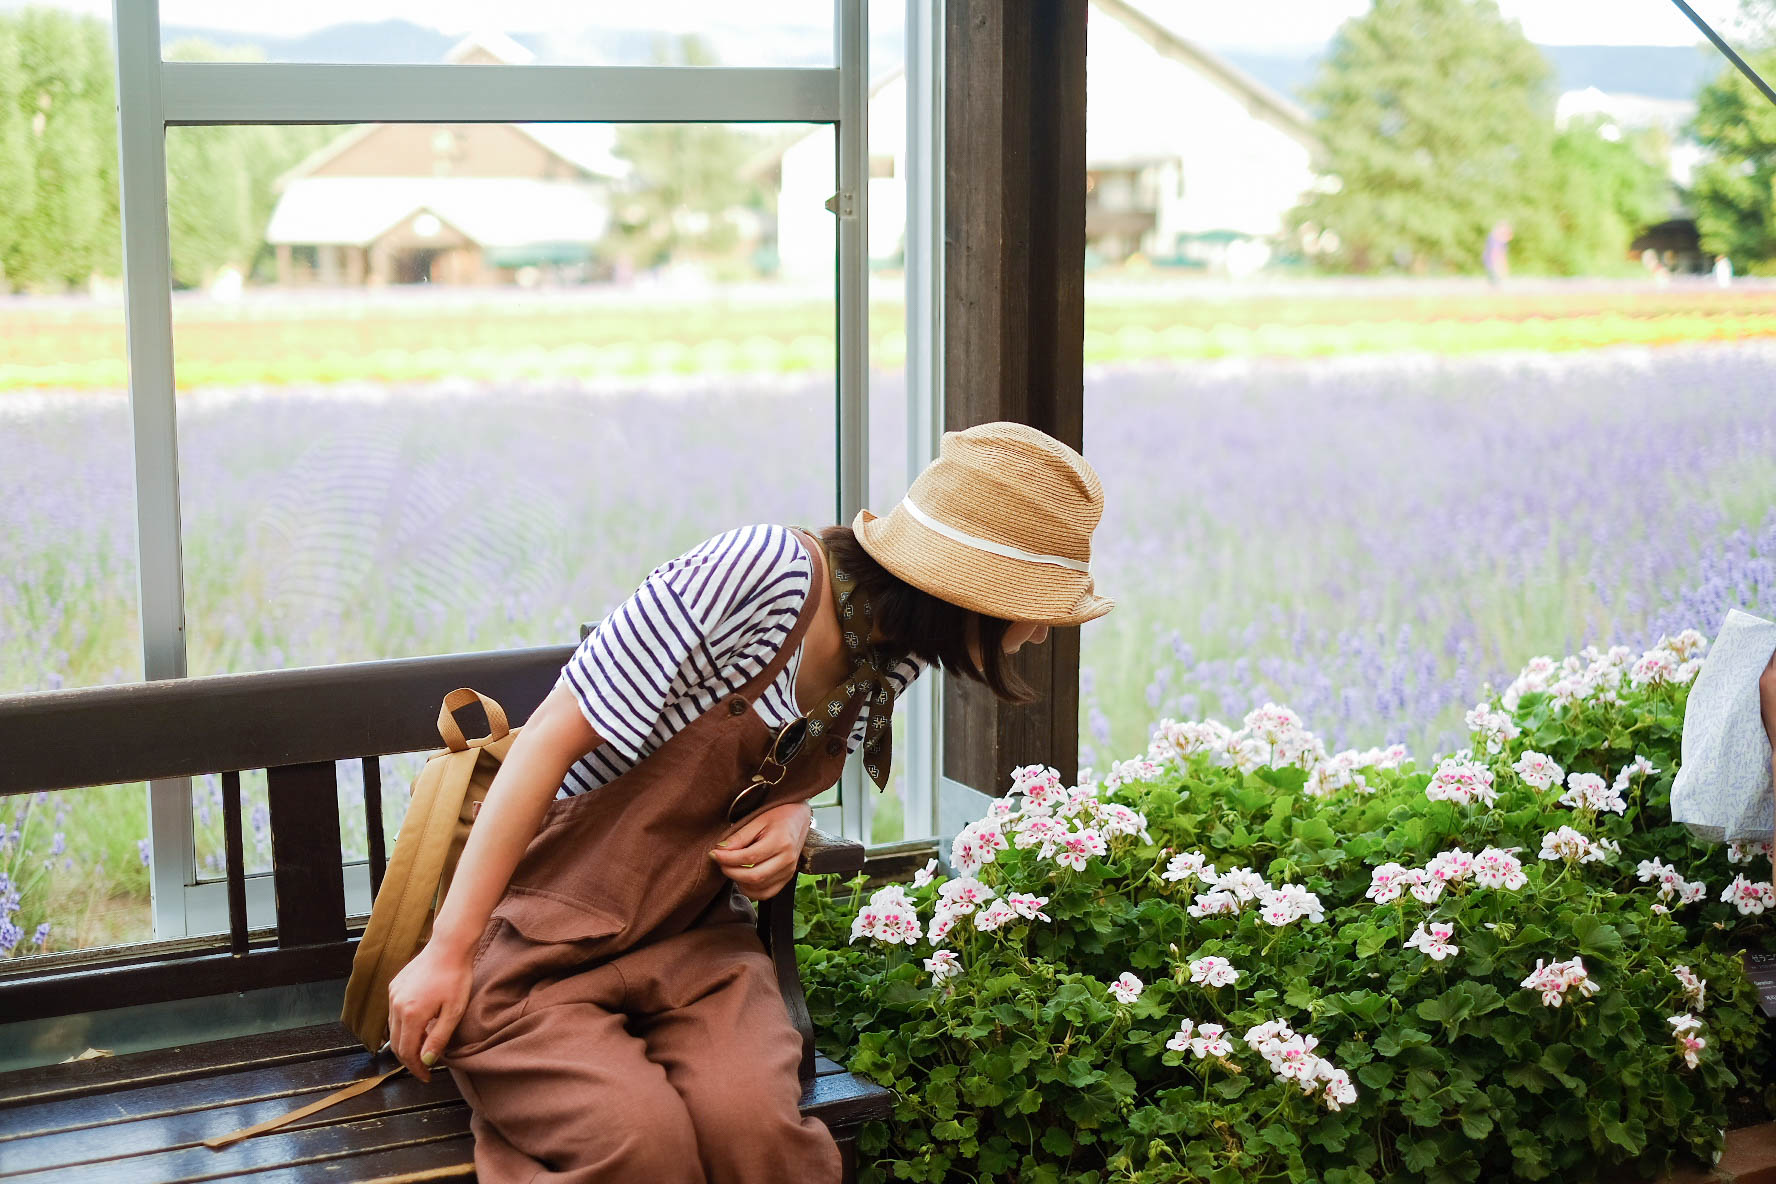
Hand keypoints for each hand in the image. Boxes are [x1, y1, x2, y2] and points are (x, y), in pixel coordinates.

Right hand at [386, 939, 473, 1081]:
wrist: (448, 947)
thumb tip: (426, 1060)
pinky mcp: (394, 987)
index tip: (427, 1076)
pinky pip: (393, 1014)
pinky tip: (418, 1027)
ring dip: (405, 1043)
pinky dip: (403, 1026)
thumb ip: (438, 1038)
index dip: (416, 1068)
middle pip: (396, 1044)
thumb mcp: (453, 1011)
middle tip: (425, 1067)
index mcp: (411, 1014)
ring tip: (423, 1048)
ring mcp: (392, 995)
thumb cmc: (455, 977)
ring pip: (392, 1030)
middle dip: (409, 1059)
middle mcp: (396, 1005)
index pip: (407, 1052)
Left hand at [709, 800, 812, 900]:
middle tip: (720, 862)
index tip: (714, 854)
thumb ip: (739, 837)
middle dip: (731, 872)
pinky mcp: (787, 878)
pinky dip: (751, 891)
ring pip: (760, 889)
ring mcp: (789, 871)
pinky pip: (767, 893)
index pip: (749, 857)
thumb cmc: (778, 815)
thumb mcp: (757, 820)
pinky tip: (743, 879)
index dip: (728, 858)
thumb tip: (720, 851)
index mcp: (781, 842)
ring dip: (740, 883)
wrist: (798, 818)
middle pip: (754, 876)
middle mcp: (787, 860)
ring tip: (731, 869)